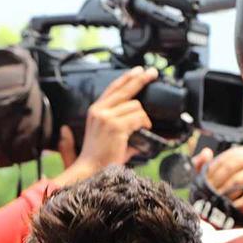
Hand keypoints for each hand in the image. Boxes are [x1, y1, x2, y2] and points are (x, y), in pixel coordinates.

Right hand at [55, 67, 158, 186]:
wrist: (90, 171)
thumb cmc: (99, 158)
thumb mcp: (106, 137)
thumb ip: (119, 127)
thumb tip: (139, 127)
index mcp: (95, 111)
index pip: (113, 88)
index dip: (127, 78)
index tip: (138, 71)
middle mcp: (99, 110)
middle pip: (125, 89)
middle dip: (141, 79)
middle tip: (152, 73)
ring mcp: (107, 117)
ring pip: (135, 106)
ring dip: (143, 117)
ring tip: (143, 128)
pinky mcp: (115, 126)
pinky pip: (138, 117)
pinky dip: (144, 123)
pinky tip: (144, 130)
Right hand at [194, 145, 242, 214]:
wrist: (203, 228)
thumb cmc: (205, 200)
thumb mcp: (199, 183)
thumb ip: (201, 167)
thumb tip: (206, 152)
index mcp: (204, 179)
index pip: (221, 162)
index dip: (236, 153)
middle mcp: (212, 189)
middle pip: (229, 169)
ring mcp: (222, 201)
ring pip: (236, 183)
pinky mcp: (231, 215)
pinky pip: (242, 204)